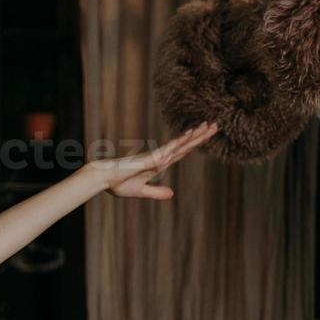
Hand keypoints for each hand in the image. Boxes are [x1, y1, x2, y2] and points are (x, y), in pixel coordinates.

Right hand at [91, 123, 218, 199]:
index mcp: (158, 164)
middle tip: (216, 125)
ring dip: (195, 136)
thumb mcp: (141, 191)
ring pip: (180, 144)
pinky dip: (179, 143)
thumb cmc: (117, 184)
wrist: (102, 179)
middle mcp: (159, 157)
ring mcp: (155, 157)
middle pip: (185, 145)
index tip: (206, 135)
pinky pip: (167, 150)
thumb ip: (157, 192)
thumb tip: (172, 193)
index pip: (182, 152)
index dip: (194, 143)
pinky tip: (189, 136)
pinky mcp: (148, 159)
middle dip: (201, 136)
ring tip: (209, 125)